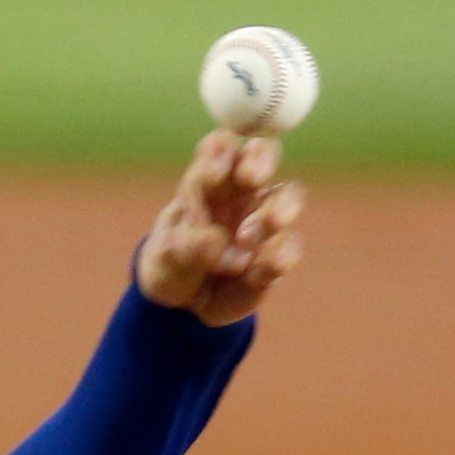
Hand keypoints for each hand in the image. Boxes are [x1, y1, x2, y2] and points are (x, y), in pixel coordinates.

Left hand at [135, 131, 306, 326]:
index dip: (220, 152)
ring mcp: (263, 221)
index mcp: (208, 180)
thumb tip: (216, 242)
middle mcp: (241, 192)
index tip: (211, 172)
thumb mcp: (165, 257)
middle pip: (264, 155)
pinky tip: (255, 274)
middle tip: (250, 179)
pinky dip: (277, 257)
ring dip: (275, 212)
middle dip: (261, 161)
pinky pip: (290, 246)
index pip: (220, 147)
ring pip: (288, 197)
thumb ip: (186, 245)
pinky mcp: (276, 254)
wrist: (183, 306)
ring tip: (246, 239)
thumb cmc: (170, 265)